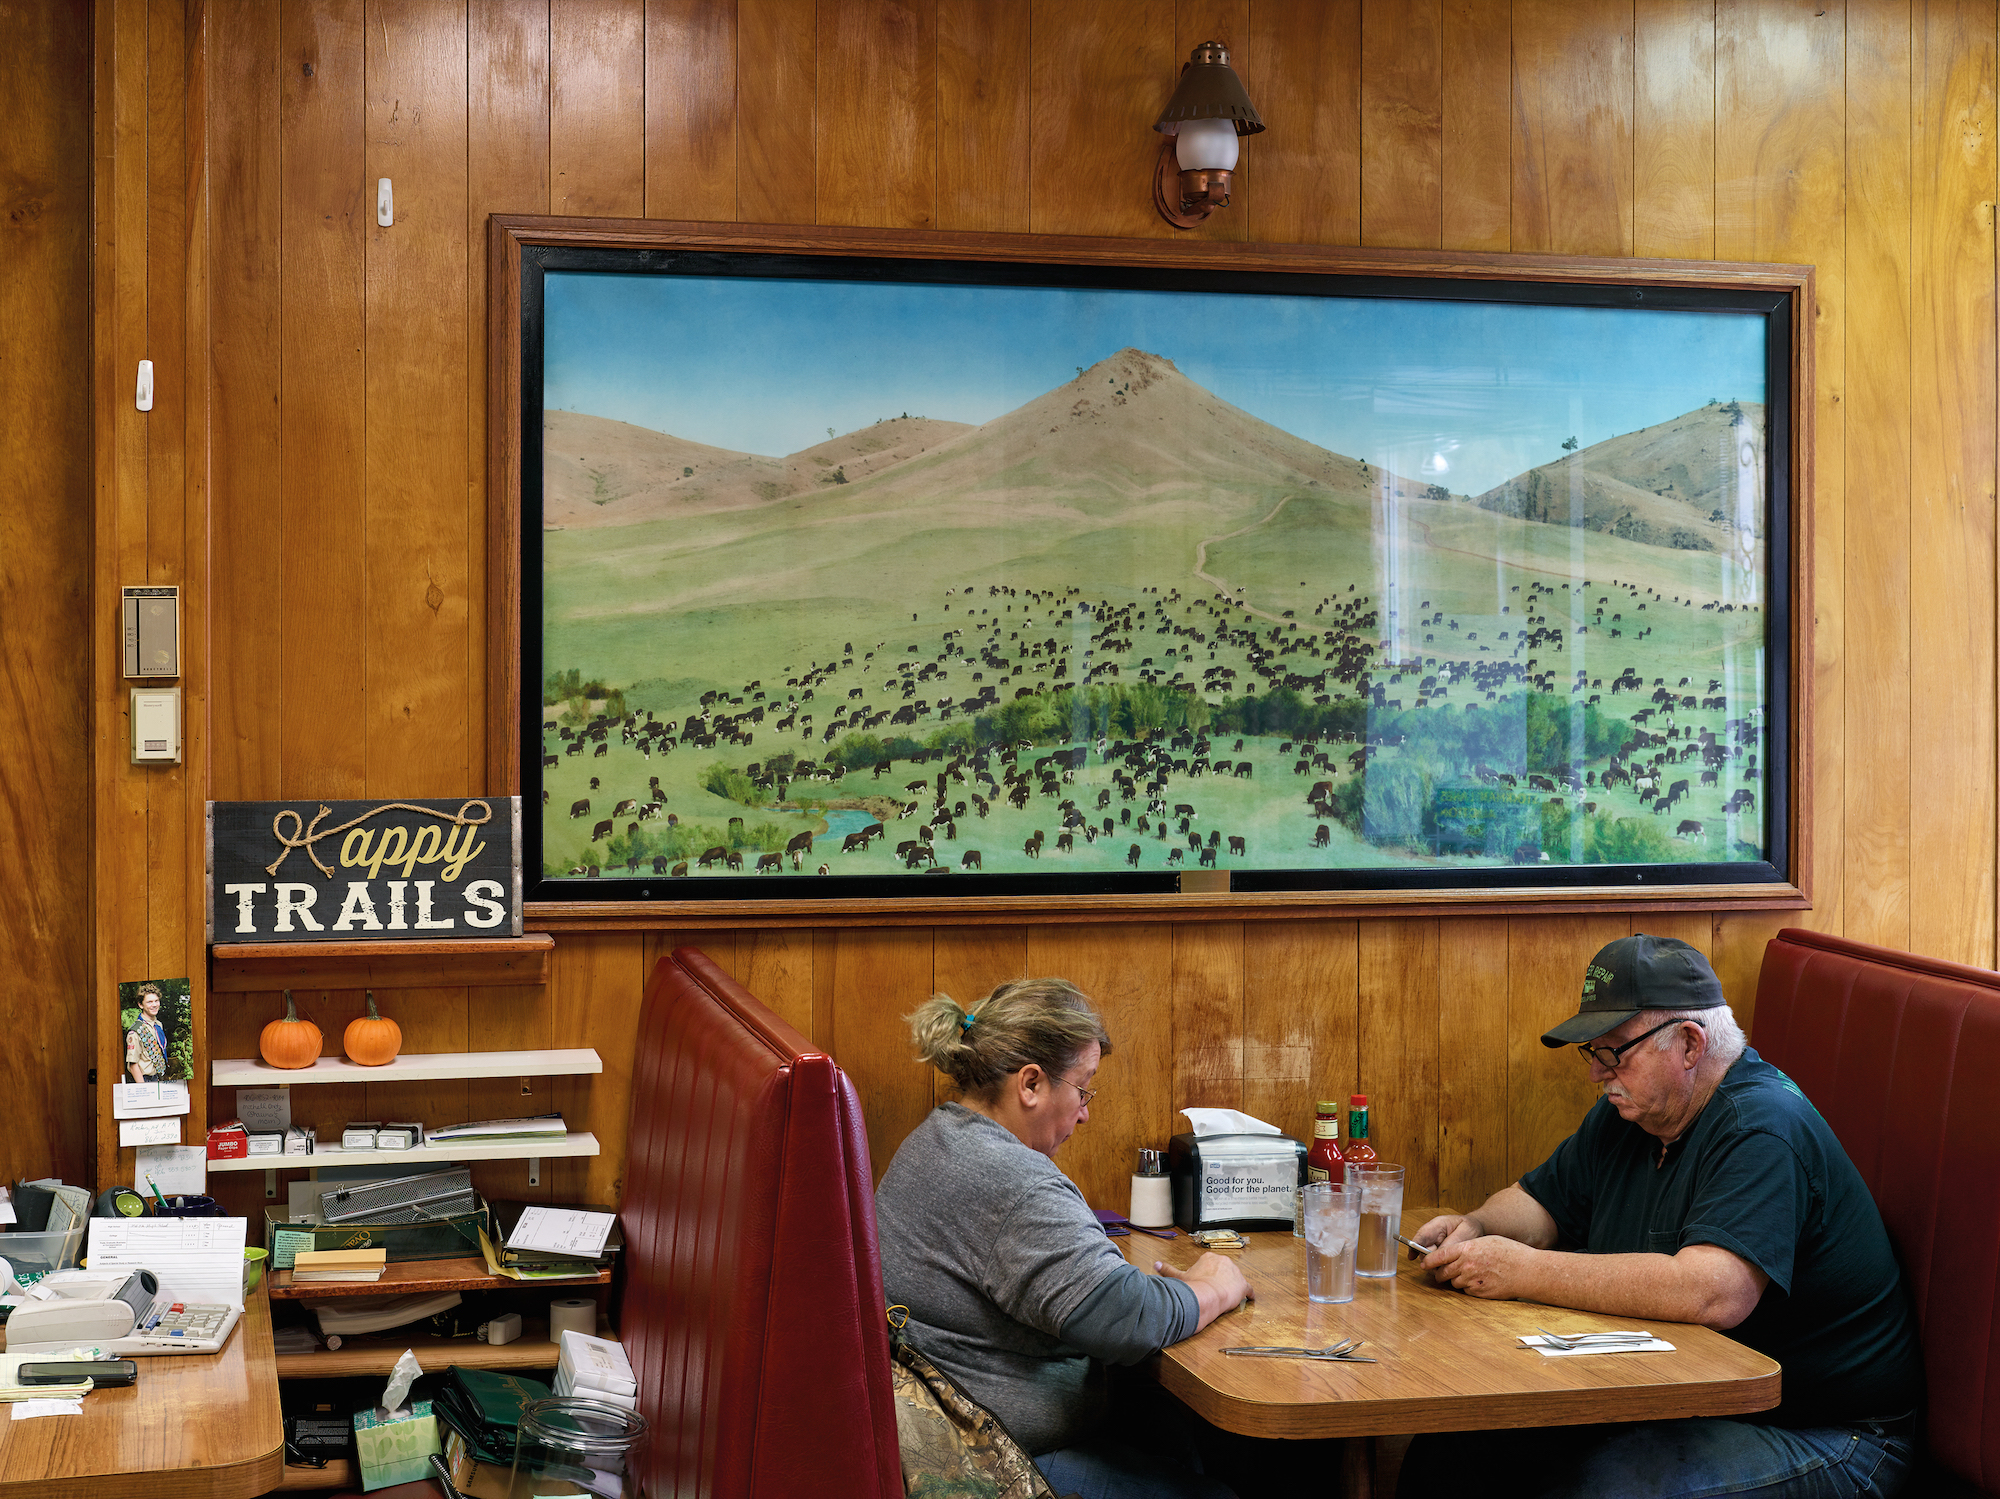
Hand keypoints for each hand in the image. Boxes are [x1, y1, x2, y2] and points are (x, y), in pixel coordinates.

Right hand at [1156, 1252, 1251, 1327]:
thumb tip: (1156, 1265)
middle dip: (1221, 1279)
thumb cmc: (1194, 1286)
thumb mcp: (1180, 1276)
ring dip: (1233, 1286)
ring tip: (1229, 1295)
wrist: (1207, 1295)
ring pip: (1236, 1278)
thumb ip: (1168, 1270)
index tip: (1206, 1281)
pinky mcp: (1243, 1285)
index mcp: (1209, 1258)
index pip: (1212, 1264)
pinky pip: (1248, 1289)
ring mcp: (1235, 1273)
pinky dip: (1247, 1294)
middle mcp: (1224, 1261)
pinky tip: (1247, 1299)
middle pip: (1225, 1270)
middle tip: (1216, 1289)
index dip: (1209, 1274)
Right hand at [1407, 1213, 1480, 1261]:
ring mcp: (1434, 1245)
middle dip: (1432, 1260)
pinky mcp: (1437, 1254)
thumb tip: (1441, 1254)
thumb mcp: (1465, 1232)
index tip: (1412, 1256)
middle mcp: (1432, 1236)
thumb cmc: (1470, 1227)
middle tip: (1446, 1262)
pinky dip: (1441, 1267)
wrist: (1475, 1228)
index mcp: (1437, 1225)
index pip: (1421, 1236)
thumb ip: (1453, 1242)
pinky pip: (1435, 1264)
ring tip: (1453, 1262)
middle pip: (1422, 1251)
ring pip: (1428, 1260)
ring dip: (1438, 1265)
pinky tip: (1451, 1265)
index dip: (1414, 1247)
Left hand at [1425, 1234, 1539, 1298]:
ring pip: (1454, 1282)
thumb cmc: (1509, 1252)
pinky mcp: (1479, 1293)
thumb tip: (1455, 1251)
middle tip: (1442, 1271)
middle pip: (1443, 1273)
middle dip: (1440, 1273)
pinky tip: (1481, 1281)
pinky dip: (1469, 1287)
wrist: (1526, 1270)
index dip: (1429, 1261)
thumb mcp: (1486, 1241)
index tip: (1424, 1263)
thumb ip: (1468, 1247)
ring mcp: (1472, 1281)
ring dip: (1457, 1279)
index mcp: (1467, 1249)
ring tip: (1471, 1273)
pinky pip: (1467, 1291)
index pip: (1439, 1256)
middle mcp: (1466, 1266)